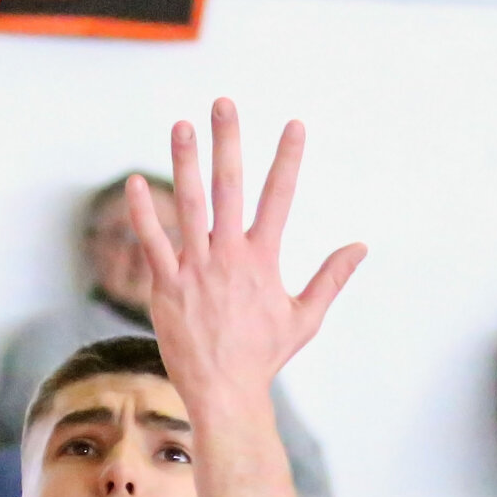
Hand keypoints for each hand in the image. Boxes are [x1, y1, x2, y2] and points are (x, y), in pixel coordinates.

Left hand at [124, 100, 367, 414]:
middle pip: (230, 188)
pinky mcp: (166, 286)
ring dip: (184, 163)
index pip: (279, 198)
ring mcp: (196, 269)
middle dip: (228, 142)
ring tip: (181, 125)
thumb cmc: (264, 358)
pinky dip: (143, 213)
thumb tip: (361, 247)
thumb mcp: (305, 318)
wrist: (225, 393)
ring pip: (189, 205)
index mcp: (263, 260)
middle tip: (224, 103)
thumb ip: (331, 278)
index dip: (288, 159)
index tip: (295, 124)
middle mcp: (229, 257)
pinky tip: (135, 182)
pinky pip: (152, 243)